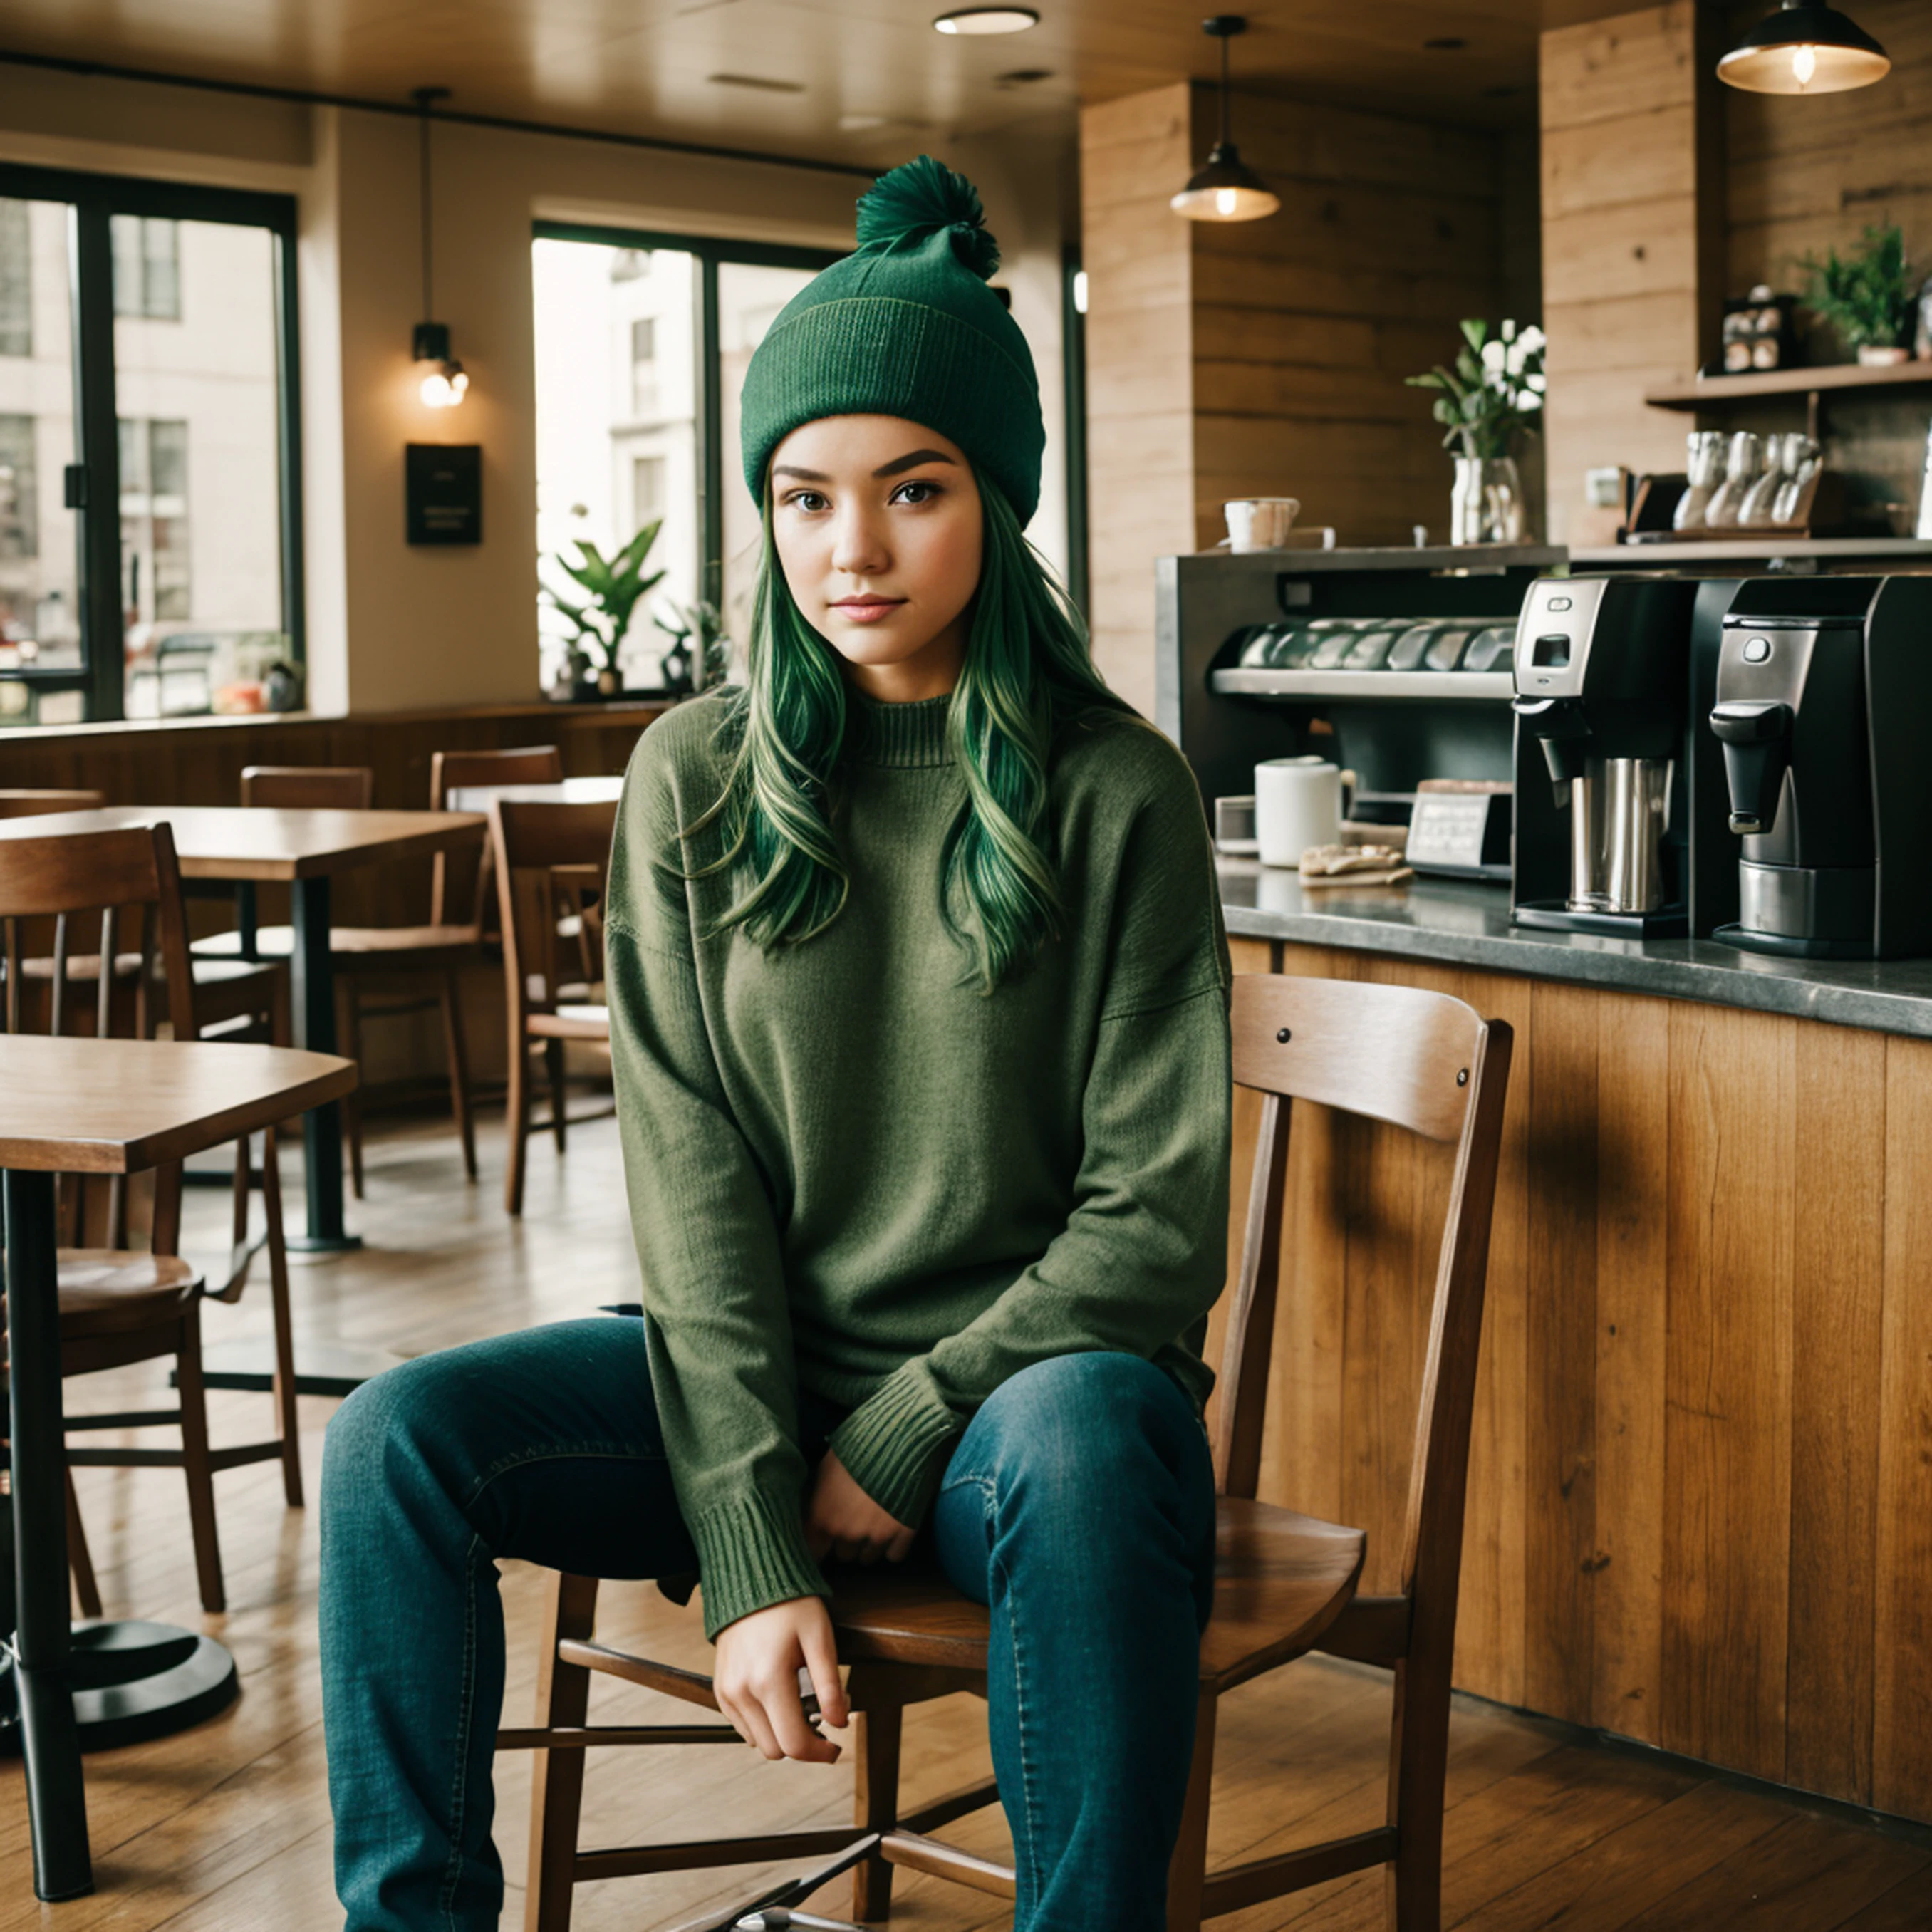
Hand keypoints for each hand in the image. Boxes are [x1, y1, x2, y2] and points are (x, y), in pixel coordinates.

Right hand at [713, 1596, 848, 1762]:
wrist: (750, 1580)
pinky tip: (779, 1699)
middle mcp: (742, 1692)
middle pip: (776, 1750)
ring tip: (800, 1705)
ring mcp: (727, 1693)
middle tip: (820, 1719)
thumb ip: (829, 1685)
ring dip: (781, 1735)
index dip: (820, 1753)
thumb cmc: (790, 1604)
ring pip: (758, 1743)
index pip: (794, 1744)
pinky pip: (743, 1727)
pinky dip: (764, 1724)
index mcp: (768, 1681)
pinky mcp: (721, 1690)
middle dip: (802, 1743)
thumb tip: (840, 1723)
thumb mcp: (819, 1637)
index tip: (836, 1746)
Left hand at [805, 1449, 916, 1565]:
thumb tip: (813, 1507)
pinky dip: (893, 1545)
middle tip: (855, 1519)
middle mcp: (847, 1533)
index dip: (819, 1545)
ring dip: (869, 1544)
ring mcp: (876, 1536)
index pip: (812, 1552)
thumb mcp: (826, 1466)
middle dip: (847, 1540)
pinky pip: (894, 1555)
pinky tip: (894, 1526)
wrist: (898, 1436)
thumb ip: (818, 1494)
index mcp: (822, 1517)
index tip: (824, 1540)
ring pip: (868, 1558)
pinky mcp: (904, 1534)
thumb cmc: (856, 1445)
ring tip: (875, 1520)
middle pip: (843, 1555)